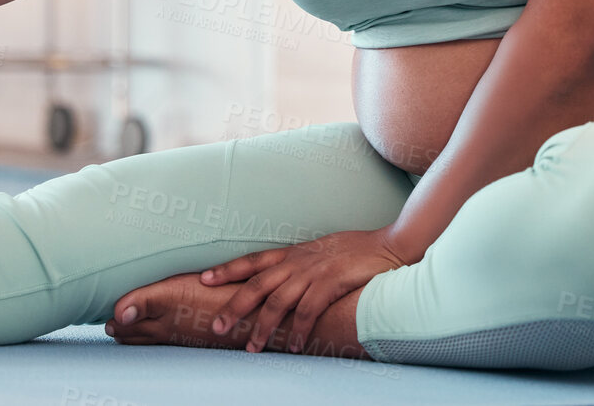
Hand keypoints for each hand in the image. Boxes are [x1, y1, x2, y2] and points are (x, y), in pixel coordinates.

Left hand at [199, 227, 411, 353]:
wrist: (389, 245)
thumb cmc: (355, 251)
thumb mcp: (320, 253)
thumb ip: (300, 265)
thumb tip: (283, 280)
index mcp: (293, 254)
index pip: (253, 261)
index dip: (228, 270)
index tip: (204, 279)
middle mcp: (298, 262)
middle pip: (257, 284)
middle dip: (234, 306)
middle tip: (216, 326)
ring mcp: (314, 272)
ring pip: (278, 301)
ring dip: (262, 327)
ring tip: (251, 347)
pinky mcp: (331, 283)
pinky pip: (308, 311)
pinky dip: (297, 330)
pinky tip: (291, 346)